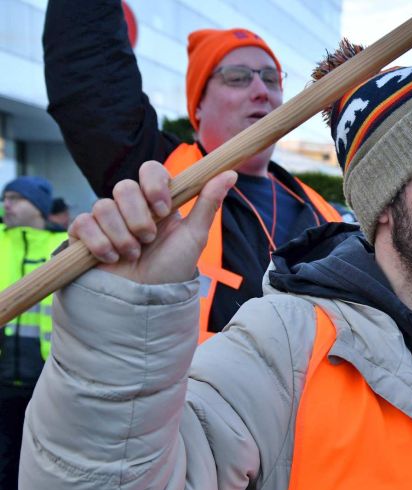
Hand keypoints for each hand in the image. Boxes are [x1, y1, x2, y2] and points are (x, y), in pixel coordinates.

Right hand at [69, 161, 236, 284]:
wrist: (147, 300)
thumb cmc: (173, 268)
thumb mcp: (195, 236)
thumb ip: (208, 203)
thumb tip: (230, 173)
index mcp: (158, 201)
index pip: (150, 170)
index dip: (153, 184)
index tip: (164, 208)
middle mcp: (131, 206)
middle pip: (124, 187)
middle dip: (139, 218)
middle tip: (149, 240)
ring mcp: (107, 219)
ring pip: (103, 206)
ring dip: (122, 236)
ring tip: (134, 254)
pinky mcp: (85, 234)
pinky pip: (83, 223)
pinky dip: (99, 243)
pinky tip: (111, 258)